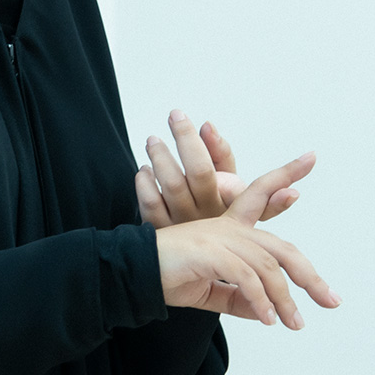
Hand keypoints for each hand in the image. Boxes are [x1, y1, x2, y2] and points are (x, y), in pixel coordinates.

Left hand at [136, 110, 300, 227]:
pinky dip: (144, 183)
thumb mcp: (229, 183)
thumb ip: (221, 154)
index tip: (199, 120)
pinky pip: (149, 204)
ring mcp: (184, 225)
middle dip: (184, 139)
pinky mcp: (163, 233)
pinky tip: (145, 172)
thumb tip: (207, 126)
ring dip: (161, 157)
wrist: (202, 257)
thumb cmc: (217, 211)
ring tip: (154, 141)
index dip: (213, 143)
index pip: (225, 167)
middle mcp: (208, 215)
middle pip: (195, 171)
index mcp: (230, 202)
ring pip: (171, 185)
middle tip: (174, 117)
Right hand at [153, 152, 337, 328]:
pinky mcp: (210, 252)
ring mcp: (221, 237)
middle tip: (331, 301)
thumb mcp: (210, 291)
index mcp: (229, 228)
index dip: (285, 175)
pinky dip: (260, 300)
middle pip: (282, 249)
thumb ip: (237, 298)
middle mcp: (229, 228)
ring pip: (268, 267)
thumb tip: (265, 314)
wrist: (132, 274)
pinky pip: (247, 277)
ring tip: (293, 323)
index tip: (311, 157)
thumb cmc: (167, 276)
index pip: (262, 195)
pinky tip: (265, 319)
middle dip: (310, 276)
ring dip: (284, 300)